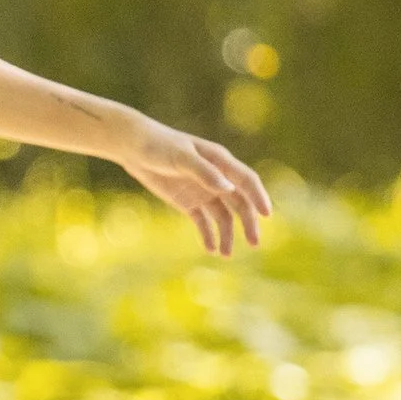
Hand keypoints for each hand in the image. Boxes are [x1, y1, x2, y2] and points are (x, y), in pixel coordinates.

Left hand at [120, 114, 271, 255]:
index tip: (266, 214)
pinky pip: (203, 222)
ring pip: (223, 217)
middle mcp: (216, 178)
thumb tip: (228, 188)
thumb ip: (204, 172)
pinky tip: (210, 249)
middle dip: (248, 223)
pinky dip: (208, 235)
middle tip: (254, 244)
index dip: (258, 196)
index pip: (246, 180)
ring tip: (225, 254)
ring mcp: (203, 191)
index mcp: (220, 161)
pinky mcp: (188, 202)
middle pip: (239, 203)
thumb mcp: (181, 157)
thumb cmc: (159, 146)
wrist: (134, 147)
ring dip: (227, 235)